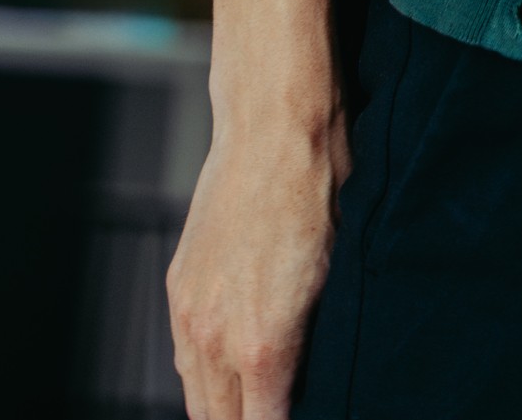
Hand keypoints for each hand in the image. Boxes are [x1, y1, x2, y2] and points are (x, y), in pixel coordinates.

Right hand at [169, 110, 348, 419]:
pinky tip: (229, 375)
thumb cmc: (324, 193)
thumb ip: (319, 342)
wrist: (275, 130)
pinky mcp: (179, 287)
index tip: (305, 415)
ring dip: (223, 408)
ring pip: (196, 395)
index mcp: (263, 343)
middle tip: (280, 412)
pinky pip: (184, 356)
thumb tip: (318, 374)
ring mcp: (190, 312)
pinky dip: (205, 375)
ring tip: (256, 406)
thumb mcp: (341, 278)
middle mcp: (215, 337)